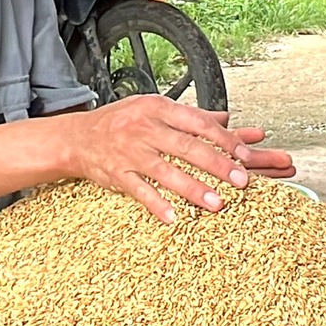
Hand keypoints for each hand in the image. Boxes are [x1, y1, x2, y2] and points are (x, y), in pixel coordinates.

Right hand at [62, 96, 294, 222]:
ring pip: (166, 172)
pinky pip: (140, 191)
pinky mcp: (117, 174)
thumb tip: (227, 118)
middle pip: (187, 147)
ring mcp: (130, 152)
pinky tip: (174, 217)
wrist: (79, 137)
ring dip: (193, 189)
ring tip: (217, 204)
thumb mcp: (155, 108)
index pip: (199, 123)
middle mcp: (144, 128)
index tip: (245, 154)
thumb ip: (192, 116)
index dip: (225, 139)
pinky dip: (156, 205)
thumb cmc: (122, 121)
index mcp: (158, 108)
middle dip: (217, 165)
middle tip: (242, 181)